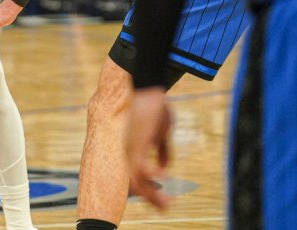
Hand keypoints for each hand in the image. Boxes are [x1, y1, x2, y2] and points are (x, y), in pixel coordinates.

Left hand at [125, 86, 172, 209]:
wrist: (148, 88)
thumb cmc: (155, 107)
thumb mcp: (162, 132)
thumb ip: (162, 150)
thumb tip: (165, 169)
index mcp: (133, 149)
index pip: (137, 177)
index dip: (149, 191)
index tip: (162, 202)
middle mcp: (128, 150)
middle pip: (136, 182)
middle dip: (151, 198)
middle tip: (166, 208)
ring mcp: (131, 146)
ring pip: (137, 178)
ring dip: (152, 193)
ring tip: (167, 203)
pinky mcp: (136, 141)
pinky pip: (140, 164)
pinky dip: (152, 174)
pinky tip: (163, 178)